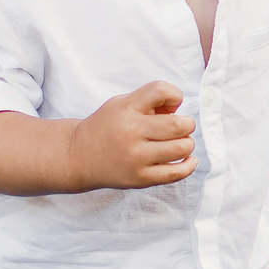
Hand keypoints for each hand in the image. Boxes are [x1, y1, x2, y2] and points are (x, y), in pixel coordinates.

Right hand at [68, 81, 196, 188]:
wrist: (79, 156)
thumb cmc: (107, 126)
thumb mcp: (122, 103)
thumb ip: (150, 101)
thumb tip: (179, 110)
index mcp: (126, 108)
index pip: (160, 91)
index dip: (175, 95)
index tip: (171, 104)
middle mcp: (131, 132)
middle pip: (178, 125)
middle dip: (187, 124)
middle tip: (181, 127)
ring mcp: (136, 157)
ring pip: (181, 148)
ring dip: (187, 143)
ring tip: (179, 143)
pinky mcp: (140, 178)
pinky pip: (175, 173)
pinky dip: (189, 165)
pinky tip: (188, 159)